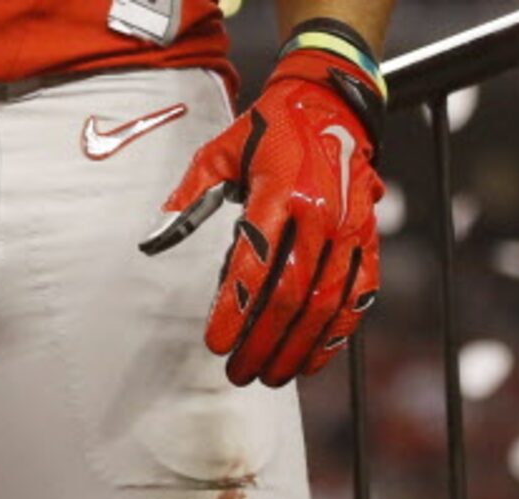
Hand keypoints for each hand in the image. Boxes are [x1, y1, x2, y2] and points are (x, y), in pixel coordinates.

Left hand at [141, 43, 382, 385]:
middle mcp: (321, 212)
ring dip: (297, 346)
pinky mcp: (367, 235)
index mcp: (280, 192)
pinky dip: (338, 331)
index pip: (255, 263)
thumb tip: (151, 240)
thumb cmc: (266, 132)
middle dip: (262, 340)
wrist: (331, 103)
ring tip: (270, 376)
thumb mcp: (219, 154)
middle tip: (237, 373)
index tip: (215, 344)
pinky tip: (314, 359)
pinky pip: (359, 292)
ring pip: (327, 302)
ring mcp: (349, 226)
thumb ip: (187, 199)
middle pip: (291, 293)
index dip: (234, 310)